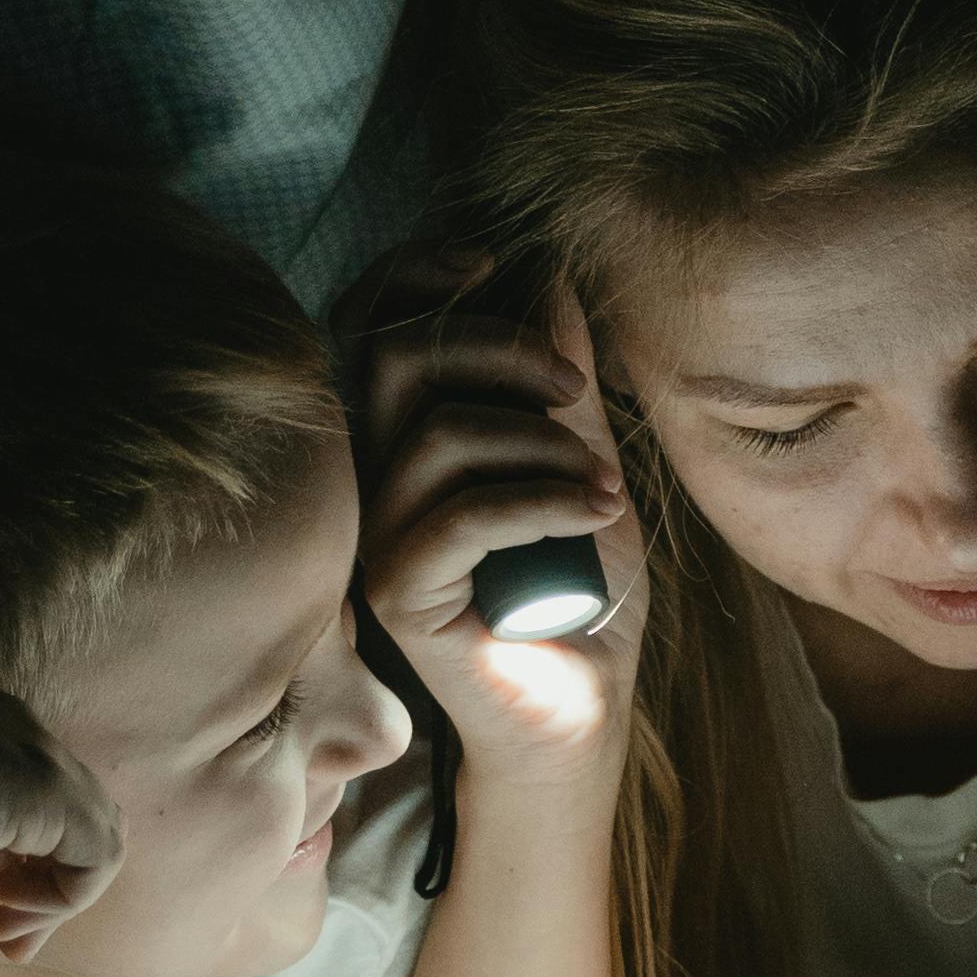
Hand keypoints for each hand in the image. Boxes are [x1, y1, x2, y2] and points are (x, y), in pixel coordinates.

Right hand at [352, 289, 647, 778]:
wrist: (583, 712)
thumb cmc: (580, 594)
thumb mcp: (585, 464)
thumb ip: (564, 386)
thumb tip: (547, 278)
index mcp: (401, 437)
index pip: (369, 325)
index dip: (415, 274)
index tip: (493, 263)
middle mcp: (371, 480)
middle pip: (394, 358)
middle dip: (497, 348)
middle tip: (578, 387)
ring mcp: (374, 539)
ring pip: (440, 436)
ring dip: (546, 446)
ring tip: (607, 489)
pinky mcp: (397, 596)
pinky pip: (459, 516)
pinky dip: (542, 502)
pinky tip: (597, 515)